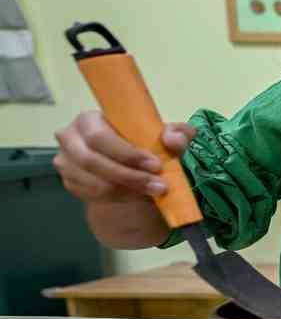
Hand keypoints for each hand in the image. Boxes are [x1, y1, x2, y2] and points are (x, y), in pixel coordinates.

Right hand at [53, 111, 194, 202]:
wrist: (128, 163)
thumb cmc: (142, 141)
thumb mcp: (164, 135)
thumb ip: (176, 133)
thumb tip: (173, 139)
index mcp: (88, 119)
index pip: (99, 137)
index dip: (126, 153)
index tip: (156, 165)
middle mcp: (70, 139)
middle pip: (92, 162)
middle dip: (129, 176)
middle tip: (159, 186)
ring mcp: (66, 163)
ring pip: (95, 183)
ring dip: (128, 191)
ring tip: (155, 193)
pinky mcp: (71, 183)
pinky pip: (94, 196)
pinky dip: (121, 198)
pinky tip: (140, 196)